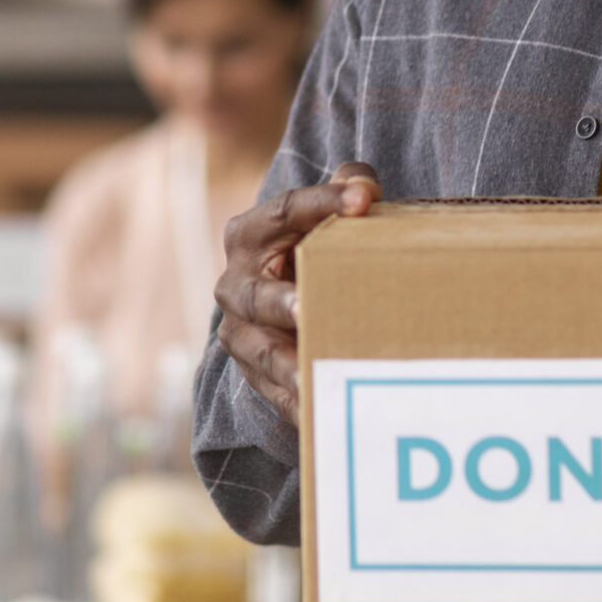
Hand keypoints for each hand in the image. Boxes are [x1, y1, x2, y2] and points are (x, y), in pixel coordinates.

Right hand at [214, 163, 380, 424]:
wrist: (281, 302)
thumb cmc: (310, 248)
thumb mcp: (323, 215)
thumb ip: (347, 187)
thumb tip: (364, 185)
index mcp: (249, 233)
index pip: (284, 211)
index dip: (322, 203)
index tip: (365, 199)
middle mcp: (236, 285)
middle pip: (255, 294)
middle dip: (279, 302)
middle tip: (306, 307)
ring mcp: (241, 335)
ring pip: (260, 352)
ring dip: (285, 365)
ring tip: (310, 374)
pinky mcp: (256, 377)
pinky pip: (277, 395)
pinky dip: (300, 406)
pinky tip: (324, 416)